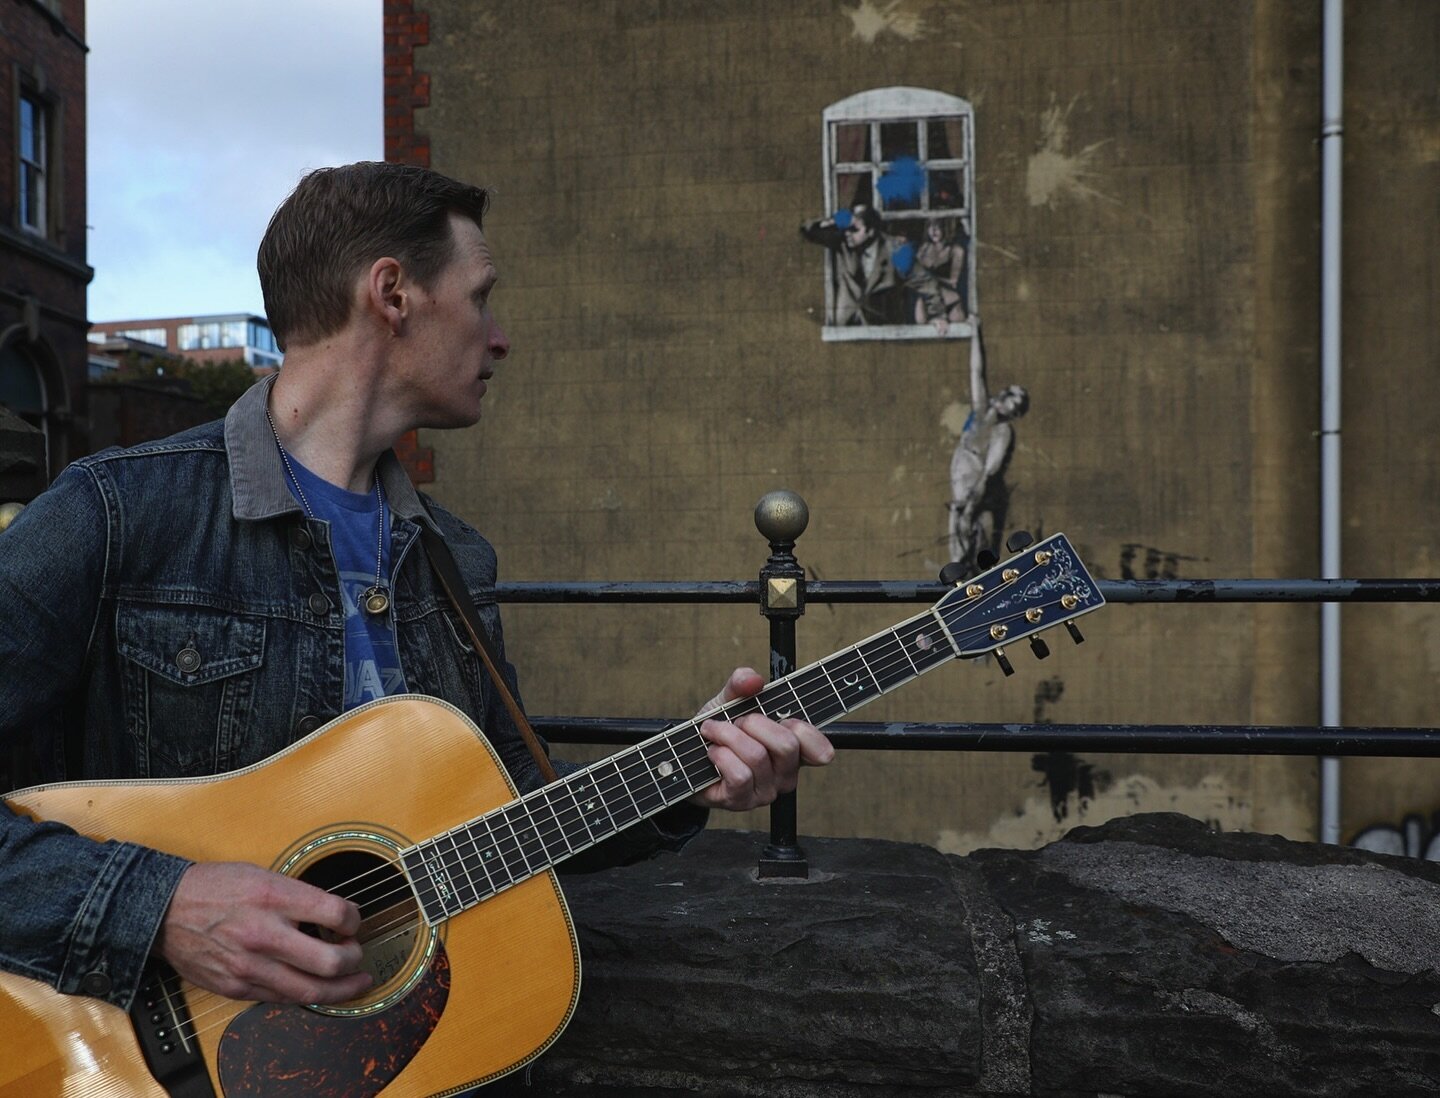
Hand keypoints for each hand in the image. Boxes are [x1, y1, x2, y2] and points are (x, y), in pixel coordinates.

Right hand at [156, 862, 373, 1003]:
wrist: (163, 911)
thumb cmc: (214, 887)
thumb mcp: (263, 874)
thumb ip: (299, 896)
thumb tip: (338, 915)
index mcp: (273, 898)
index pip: (336, 914)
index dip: (355, 919)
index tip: (353, 920)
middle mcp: (264, 934)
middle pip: (330, 961)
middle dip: (354, 959)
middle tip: (357, 953)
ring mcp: (249, 966)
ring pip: (310, 991)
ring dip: (342, 989)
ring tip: (355, 981)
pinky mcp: (236, 987)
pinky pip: (283, 999)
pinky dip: (306, 994)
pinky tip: (318, 987)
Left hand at [689, 667, 833, 811]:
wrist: (687, 756)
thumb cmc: (718, 730)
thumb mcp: (730, 700)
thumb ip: (741, 684)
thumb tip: (753, 679)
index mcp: (795, 751)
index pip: (821, 750)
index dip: (801, 728)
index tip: (778, 716)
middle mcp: (786, 775)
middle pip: (787, 745)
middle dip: (754, 723)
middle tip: (737, 721)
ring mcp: (765, 791)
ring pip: (757, 756)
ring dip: (728, 736)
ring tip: (715, 733)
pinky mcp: (742, 801)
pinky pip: (739, 775)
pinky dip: (720, 755)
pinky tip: (712, 752)